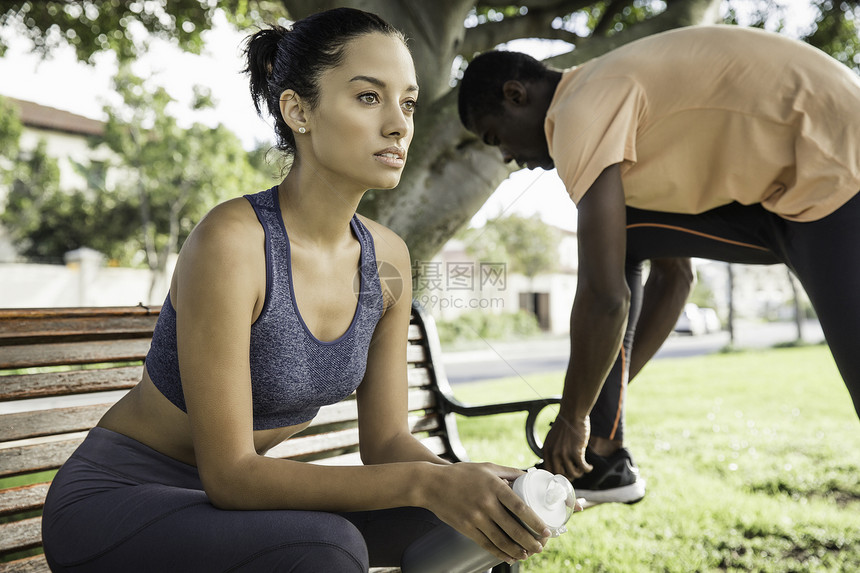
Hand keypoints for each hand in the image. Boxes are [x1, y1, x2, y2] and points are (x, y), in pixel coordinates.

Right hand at [421, 462, 549, 563]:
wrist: (431, 484)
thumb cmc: (461, 474)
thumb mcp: (487, 467)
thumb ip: (509, 472)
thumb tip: (529, 476)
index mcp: (494, 486)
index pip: (520, 507)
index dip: (535, 521)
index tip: (546, 530)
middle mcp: (486, 503)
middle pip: (513, 528)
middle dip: (530, 541)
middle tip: (541, 547)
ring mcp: (475, 517)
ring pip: (501, 540)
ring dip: (517, 550)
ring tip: (528, 554)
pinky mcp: (466, 528)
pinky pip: (486, 544)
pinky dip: (500, 553)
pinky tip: (509, 556)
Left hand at [542, 414, 591, 479]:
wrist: (572, 413)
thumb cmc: (564, 425)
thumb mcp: (552, 439)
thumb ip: (552, 451)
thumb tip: (554, 464)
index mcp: (546, 450)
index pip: (549, 471)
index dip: (557, 476)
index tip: (564, 476)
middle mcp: (554, 453)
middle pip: (560, 475)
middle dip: (569, 476)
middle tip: (575, 473)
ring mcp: (564, 453)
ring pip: (573, 474)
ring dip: (579, 473)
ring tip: (582, 468)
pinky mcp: (576, 452)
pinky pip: (583, 468)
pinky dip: (587, 469)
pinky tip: (589, 466)